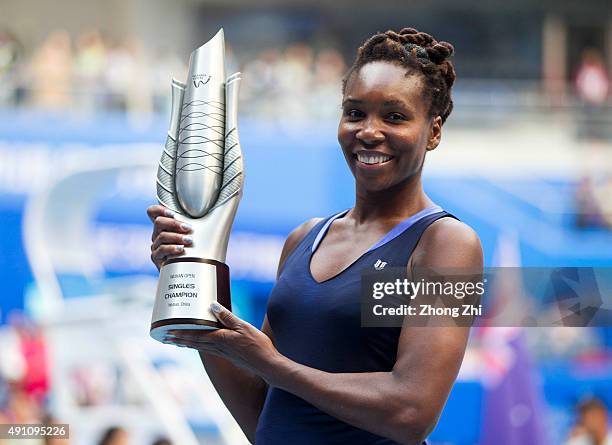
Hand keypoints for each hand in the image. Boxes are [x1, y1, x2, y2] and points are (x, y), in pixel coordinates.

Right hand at [147, 204, 193, 269]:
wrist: (188, 270)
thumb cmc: (193, 250)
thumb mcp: (192, 235)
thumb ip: (195, 224)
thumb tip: (215, 214)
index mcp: (165, 225)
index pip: (153, 212)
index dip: (160, 209)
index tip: (173, 213)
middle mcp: (158, 234)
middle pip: (159, 222)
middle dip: (174, 223)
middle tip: (188, 228)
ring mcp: (156, 245)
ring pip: (162, 236)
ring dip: (177, 237)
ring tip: (189, 241)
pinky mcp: (156, 257)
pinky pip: (162, 250)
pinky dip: (172, 248)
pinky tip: (181, 249)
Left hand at [165, 303, 281, 380]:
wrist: (267, 365)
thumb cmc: (257, 346)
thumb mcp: (244, 327)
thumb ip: (228, 317)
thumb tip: (212, 305)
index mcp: (220, 339)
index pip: (196, 335)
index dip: (181, 333)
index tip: (168, 331)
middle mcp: (218, 347)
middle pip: (194, 342)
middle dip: (180, 339)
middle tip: (166, 337)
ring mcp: (223, 353)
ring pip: (200, 347)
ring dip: (187, 344)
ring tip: (177, 342)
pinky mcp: (228, 355)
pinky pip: (208, 349)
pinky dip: (199, 346)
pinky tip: (200, 345)